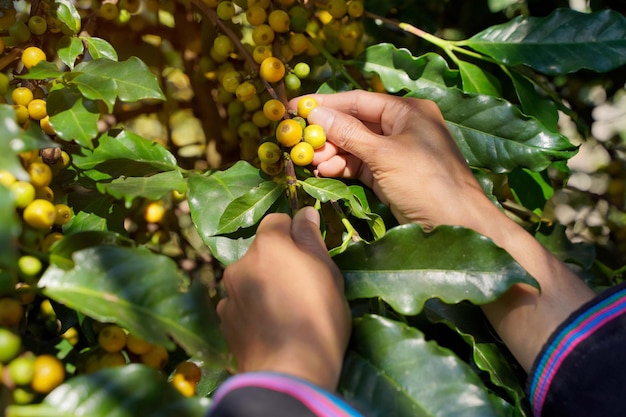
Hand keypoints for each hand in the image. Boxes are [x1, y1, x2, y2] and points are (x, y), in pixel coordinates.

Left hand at [217, 207, 350, 390]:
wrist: (289, 371)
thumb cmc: (318, 316)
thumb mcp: (327, 273)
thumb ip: (311, 239)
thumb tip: (305, 212)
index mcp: (268, 246)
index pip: (277, 221)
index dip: (294, 234)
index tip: (308, 254)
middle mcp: (240, 262)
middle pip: (261, 251)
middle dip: (277, 261)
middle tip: (300, 286)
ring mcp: (228, 292)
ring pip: (249, 277)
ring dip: (262, 283)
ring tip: (284, 310)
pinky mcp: (224, 319)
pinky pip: (239, 302)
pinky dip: (251, 307)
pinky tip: (268, 326)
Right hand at [290, 91, 593, 371]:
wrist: (457, 225)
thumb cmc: (426, 183)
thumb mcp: (384, 155)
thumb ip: (348, 133)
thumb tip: (316, 114)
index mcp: (408, 111)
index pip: (359, 100)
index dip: (326, 104)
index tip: (296, 107)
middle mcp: (402, 127)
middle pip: (356, 123)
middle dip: (328, 133)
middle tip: (299, 141)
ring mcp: (397, 152)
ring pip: (356, 146)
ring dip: (333, 152)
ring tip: (310, 161)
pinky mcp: (391, 174)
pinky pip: (361, 165)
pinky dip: (343, 167)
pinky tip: (325, 171)